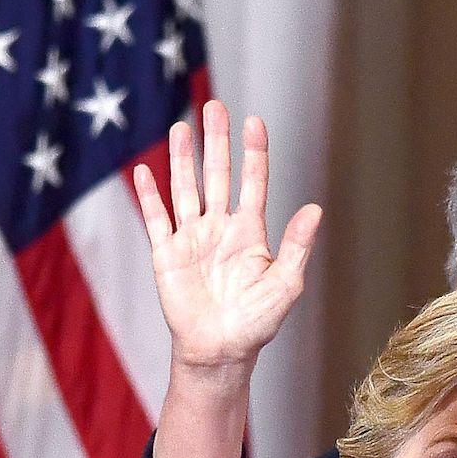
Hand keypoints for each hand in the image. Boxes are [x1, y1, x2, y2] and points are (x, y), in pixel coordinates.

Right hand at [132, 100, 321, 381]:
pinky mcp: (166, 254)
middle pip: (217, 175)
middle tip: (215, 106)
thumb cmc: (256, 322)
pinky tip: (141, 171)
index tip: (254, 121)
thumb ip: (297, 245)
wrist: (220, 351)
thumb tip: (315, 208)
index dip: (253, 153)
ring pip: (185, 189)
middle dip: (216, 142)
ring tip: (181, 128)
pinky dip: (148, 196)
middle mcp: (220, 229)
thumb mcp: (285, 284)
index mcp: (249, 233)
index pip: (252, 183)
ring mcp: (191, 239)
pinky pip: (156, 219)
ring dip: (182, 159)